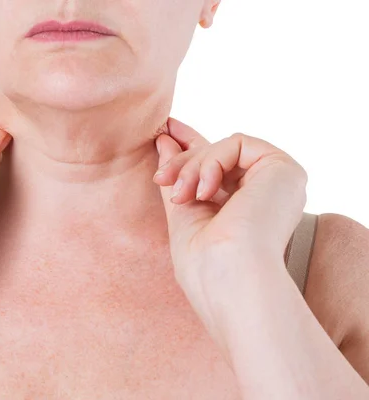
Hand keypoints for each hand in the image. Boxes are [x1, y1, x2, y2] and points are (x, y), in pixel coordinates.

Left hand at [153, 117, 307, 290]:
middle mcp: (268, 195)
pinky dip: (212, 161)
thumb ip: (179, 175)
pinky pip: (238, 143)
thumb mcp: (184, 211)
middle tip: (160, 178)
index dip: (191, 149)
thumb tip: (165, 140)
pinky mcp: (285, 168)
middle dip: (183, 162)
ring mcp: (279, 182)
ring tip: (181, 196)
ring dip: (193, 167)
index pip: (219, 169)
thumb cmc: (203, 262)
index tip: (164, 133)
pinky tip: (205, 192)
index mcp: (249, 209)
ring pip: (225, 149)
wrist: (228, 278)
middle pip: (219, 156)